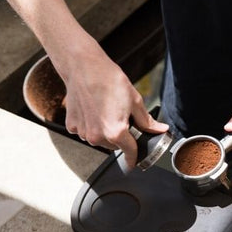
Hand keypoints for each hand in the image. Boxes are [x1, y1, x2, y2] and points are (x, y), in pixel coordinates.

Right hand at [59, 45, 167, 167]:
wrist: (84, 67)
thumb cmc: (109, 80)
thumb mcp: (135, 101)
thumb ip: (147, 121)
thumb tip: (159, 130)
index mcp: (116, 132)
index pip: (130, 152)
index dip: (135, 158)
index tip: (135, 164)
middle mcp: (97, 136)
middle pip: (115, 146)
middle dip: (122, 137)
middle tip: (123, 119)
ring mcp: (83, 132)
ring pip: (100, 140)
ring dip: (106, 132)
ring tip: (107, 111)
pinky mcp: (72, 126)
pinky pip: (86, 132)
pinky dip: (92, 126)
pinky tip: (94, 111)